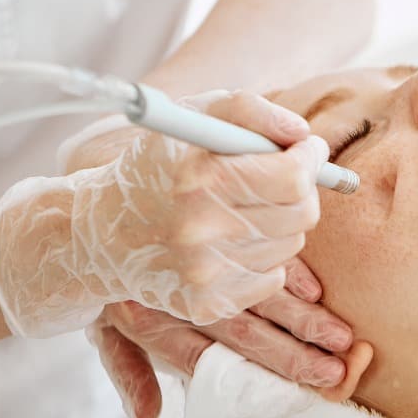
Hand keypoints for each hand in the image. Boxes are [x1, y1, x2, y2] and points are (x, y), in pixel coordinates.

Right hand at [0, 91, 326, 336]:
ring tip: (243, 209)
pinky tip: (230, 242)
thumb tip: (301, 134)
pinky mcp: (208, 305)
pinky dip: (262, 258)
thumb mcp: (195, 117)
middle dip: (301, 190)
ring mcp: (204, 274)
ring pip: (290, 246)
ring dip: (280, 224)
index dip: (310, 159)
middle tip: (284, 177)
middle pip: (301, 213)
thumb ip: (251, 111)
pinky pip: (271, 279)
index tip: (306, 150)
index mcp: (200, 181)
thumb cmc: (160, 167)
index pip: (292, 178)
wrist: (106, 232)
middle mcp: (201, 232)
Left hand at [88, 258, 359, 417]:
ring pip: (263, 296)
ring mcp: (205, 262)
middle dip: (295, 356)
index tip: (296, 389)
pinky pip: (262, 256)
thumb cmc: (107, 276)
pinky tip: (317, 292)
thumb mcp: (104, 325)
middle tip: (334, 371)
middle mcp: (183, 295)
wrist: (98, 208)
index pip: (211, 360)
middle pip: (247, 335)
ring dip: (305, 319)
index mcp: (155, 322)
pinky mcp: (222, 232)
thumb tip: (146, 417)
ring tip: (341, 338)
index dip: (258, 376)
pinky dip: (292, 273)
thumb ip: (127, 368)